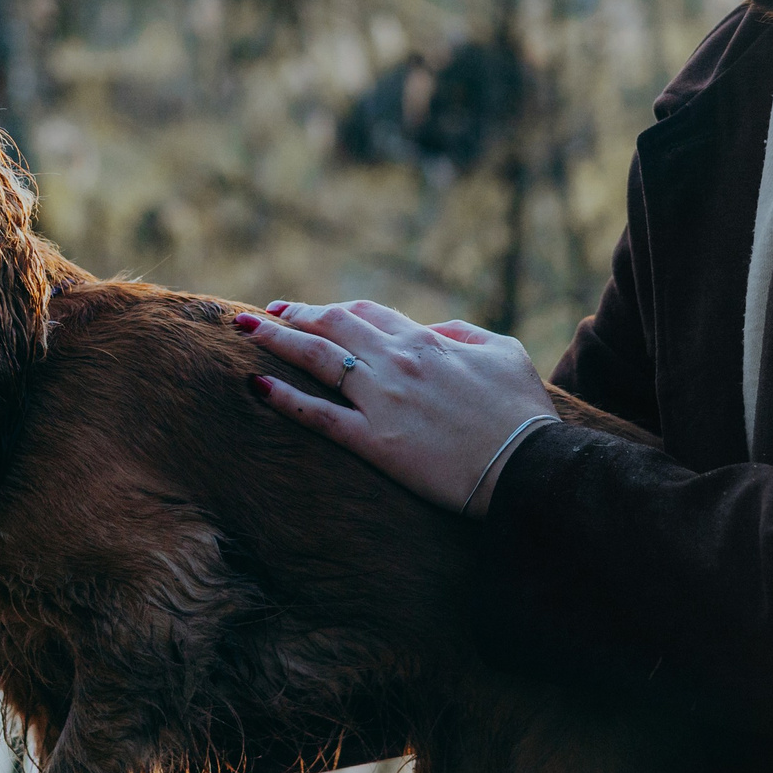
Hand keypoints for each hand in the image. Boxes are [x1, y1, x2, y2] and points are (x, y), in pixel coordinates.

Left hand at [235, 299, 555, 517]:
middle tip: (265, 315)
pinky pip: (318, 415)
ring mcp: (383, 400)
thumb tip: (436, 328)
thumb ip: (465, 334)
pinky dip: (284, 398)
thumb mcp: (504, 354)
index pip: (370, 313)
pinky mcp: (375, 441)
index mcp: (428, 341)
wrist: (528, 465)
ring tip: (244, 329)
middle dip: (295, 315)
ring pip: (317, 358)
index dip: (335, 308)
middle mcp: (398, 362)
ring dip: (276, 339)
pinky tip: (256, 386)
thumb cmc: (522, 413)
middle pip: (334, 325)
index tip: (310, 310)